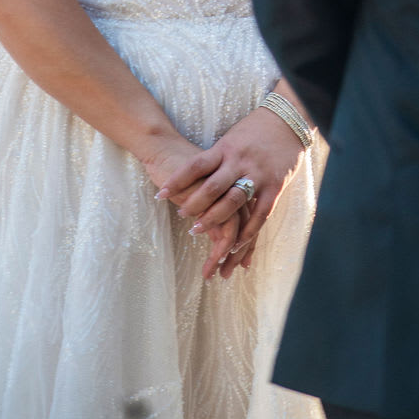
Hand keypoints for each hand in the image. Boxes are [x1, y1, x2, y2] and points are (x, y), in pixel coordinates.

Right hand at [140, 129, 244, 280]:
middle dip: (239, 254)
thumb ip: (219, 202)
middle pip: (247, 225)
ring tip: (211, 271)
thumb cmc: (186, 165)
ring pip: (232, 225)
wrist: (165, 143)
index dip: (249, 245)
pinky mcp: (205, 187)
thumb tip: (221, 233)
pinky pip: (213, 218)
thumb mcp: (209, 183)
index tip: (245, 266)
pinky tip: (204, 258)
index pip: (253, 219)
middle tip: (227, 274)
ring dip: (222, 253)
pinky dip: (210, 239)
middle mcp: (238, 181)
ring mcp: (223, 183)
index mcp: (242, 182)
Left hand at [159, 106, 304, 265]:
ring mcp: (258, 175)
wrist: (288, 121)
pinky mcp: (274, 187)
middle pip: (212, 187)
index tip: (160, 194)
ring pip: (233, 202)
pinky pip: (260, 214)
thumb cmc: (255, 129)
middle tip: (180, 215)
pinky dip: (247, 231)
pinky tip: (235, 244)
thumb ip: (217, 157)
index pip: (196, 165)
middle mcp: (239, 162)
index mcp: (226, 148)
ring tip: (197, 230)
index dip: (177, 180)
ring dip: (214, 219)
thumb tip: (193, 173)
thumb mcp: (231, 138)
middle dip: (193, 204)